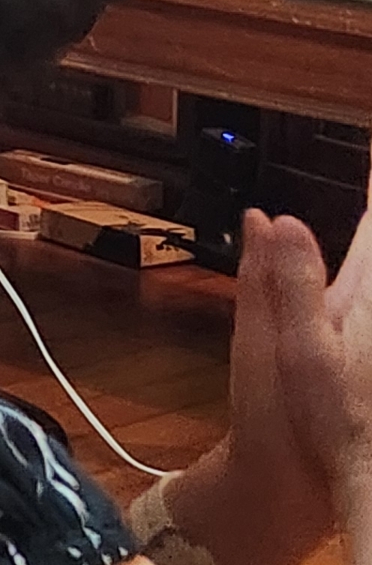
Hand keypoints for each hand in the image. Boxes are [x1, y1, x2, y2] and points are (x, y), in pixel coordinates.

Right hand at [262, 203, 371, 538]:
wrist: (362, 480)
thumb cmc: (321, 417)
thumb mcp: (293, 350)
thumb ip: (281, 281)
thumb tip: (272, 218)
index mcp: (363, 295)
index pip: (371, 227)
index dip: (369, 192)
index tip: (363, 154)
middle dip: (369, 213)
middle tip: (360, 177)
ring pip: (369, 272)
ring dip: (364, 238)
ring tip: (362, 211)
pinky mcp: (370, 347)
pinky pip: (365, 287)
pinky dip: (361, 266)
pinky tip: (350, 280)